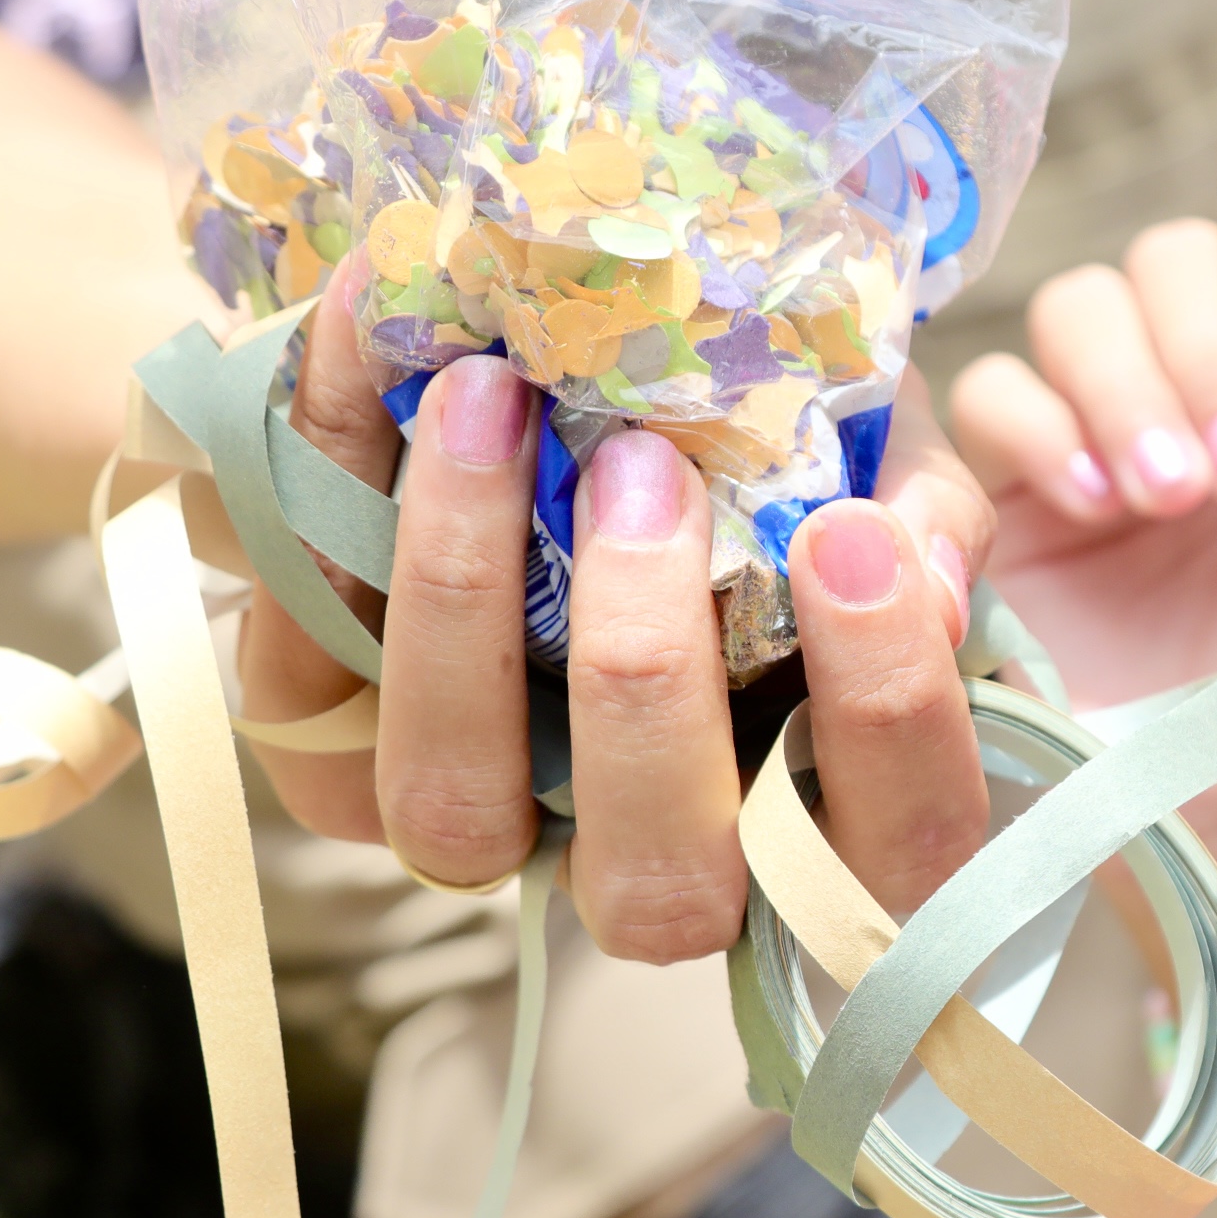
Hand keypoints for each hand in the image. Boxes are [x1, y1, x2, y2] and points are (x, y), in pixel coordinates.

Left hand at [240, 258, 996, 952]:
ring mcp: (479, 831)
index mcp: (810, 826)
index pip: (886, 858)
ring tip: (493, 399)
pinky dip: (324, 491)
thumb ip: (914, 507)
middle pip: (654, 883)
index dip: (886, 721)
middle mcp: (643, 872)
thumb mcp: (873, 466)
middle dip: (647, 678)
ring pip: (456, 809)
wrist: (566, 408)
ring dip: (464, 599)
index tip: (856, 540)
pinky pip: (302, 673)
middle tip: (648, 467)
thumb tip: (911, 560)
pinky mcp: (323, 757)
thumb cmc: (766, 471)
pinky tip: (372, 334)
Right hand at [946, 163, 1216, 1042]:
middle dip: (1202, 348)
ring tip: (1166, 503)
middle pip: (1159, 260)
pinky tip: (1093, 512)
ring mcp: (1091, 431)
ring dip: (1123, 389)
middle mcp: (1191, 372)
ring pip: (1068, 314)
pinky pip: (984, 404)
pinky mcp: (1005, 500)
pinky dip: (1037, 436)